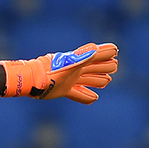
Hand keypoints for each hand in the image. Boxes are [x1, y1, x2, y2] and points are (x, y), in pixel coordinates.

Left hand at [1, 42, 118, 103]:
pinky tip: (94, 98)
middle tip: (114, 67)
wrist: (33, 82)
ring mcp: (70, 80)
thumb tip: (101, 49)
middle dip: (105, 67)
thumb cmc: (50, 72)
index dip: (106, 53)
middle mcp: (76, 69)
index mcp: (80, 61)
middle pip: (95, 68)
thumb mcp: (70, 65)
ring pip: (88, 80)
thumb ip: (85, 57)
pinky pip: (78, 94)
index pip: (97, 55)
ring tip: (106, 82)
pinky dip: (86, 96)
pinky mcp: (64, 90)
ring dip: (97, 80)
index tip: (115, 50)